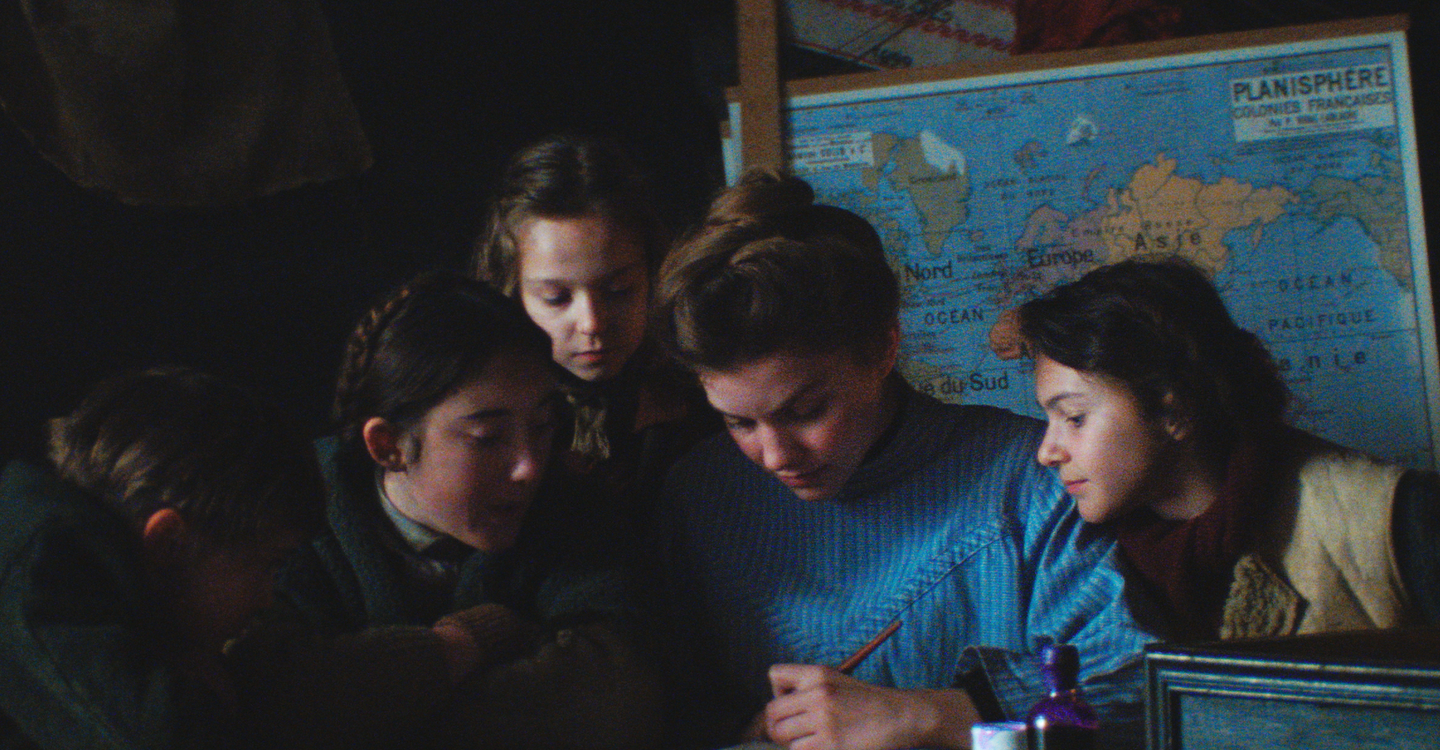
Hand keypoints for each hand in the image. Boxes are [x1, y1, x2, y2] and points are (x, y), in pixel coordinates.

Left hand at [763, 664, 977, 749]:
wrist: (900, 716)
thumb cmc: (867, 702)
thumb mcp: (837, 681)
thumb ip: (808, 689)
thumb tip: (776, 711)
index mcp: (818, 673)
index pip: (774, 674)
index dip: (776, 692)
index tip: (791, 703)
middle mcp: (817, 693)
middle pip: (771, 712)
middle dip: (777, 725)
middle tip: (795, 731)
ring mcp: (823, 719)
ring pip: (782, 735)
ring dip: (792, 742)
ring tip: (811, 740)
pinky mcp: (830, 743)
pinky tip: (823, 747)